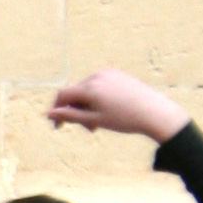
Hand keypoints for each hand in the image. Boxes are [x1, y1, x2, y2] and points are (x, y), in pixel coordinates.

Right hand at [47, 65, 186, 145]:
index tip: (58, 126)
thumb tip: (50, 114)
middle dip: (76, 110)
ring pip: (88, 89)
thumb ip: (70, 116)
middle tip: (89, 129)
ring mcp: (108, 73)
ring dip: (87, 105)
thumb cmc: (123, 119)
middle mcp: (96, 76)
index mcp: (89, 88)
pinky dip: (98, 98)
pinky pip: (100, 85)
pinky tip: (109, 110)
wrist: (153, 111)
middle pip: (76, 92)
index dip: (57, 110)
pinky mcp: (117, 74)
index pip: (63, 95)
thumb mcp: (94, 120)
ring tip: (100, 121)